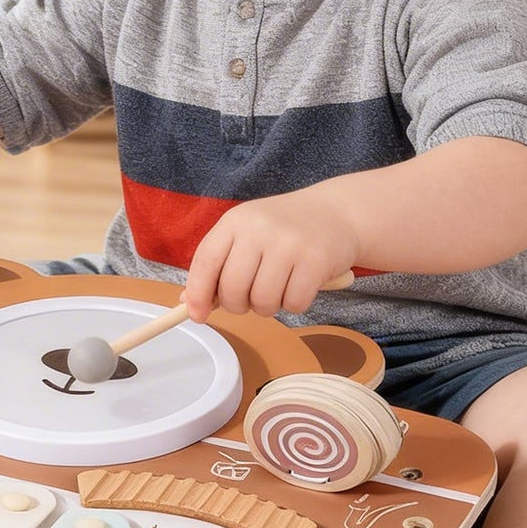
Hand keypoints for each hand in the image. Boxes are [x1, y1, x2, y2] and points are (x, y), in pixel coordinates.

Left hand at [183, 188, 359, 320]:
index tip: (197, 315)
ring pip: (262, 301)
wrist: (337, 213)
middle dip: (239, 305)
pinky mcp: (316, 260)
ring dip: (269, 306)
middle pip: (232, 289)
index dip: (197, 293)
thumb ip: (219, 265)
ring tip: (280, 287)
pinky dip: (295, 303)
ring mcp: (288, 243)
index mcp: (236, 221)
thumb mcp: (247, 235)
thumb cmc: (285, 229)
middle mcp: (259, 228)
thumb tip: (189, 302)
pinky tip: (301, 285)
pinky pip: (294, 303)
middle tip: (253, 297)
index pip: (206, 261)